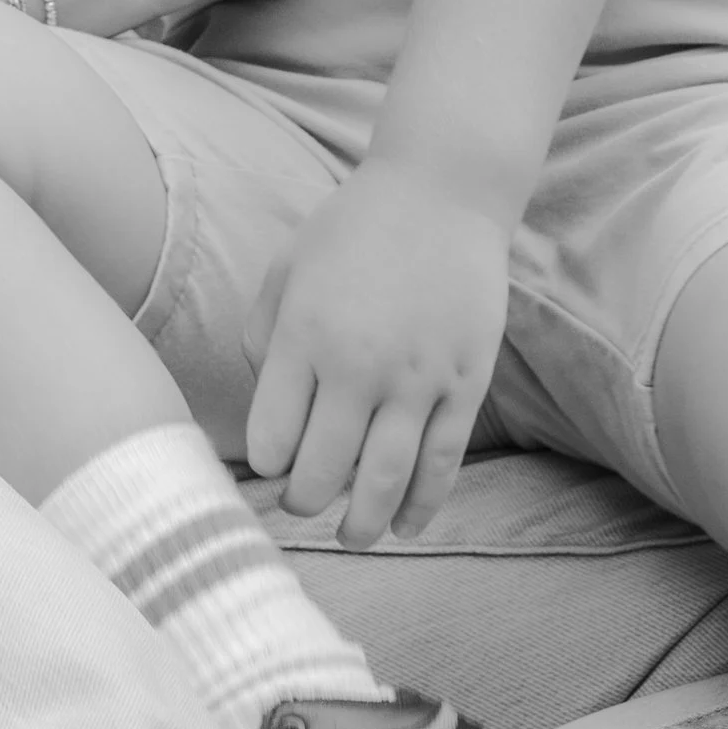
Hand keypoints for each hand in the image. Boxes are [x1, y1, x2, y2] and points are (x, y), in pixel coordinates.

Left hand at [244, 161, 508, 547]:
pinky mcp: (465, 384)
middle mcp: (357, 365)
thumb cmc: (351, 230)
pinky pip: (441, 463)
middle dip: (303, 505)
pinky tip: (404, 524)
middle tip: (301, 508)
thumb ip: (262, 340)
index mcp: (303, 335)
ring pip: (382, 482)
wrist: (443, 191)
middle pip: (321, 471)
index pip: (271, 438)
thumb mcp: (287, 269)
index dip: (266, 467)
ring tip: (350, 536)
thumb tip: (267, 416)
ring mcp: (416, 379)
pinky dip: (421, 504)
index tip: (270, 468)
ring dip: (362, 525)